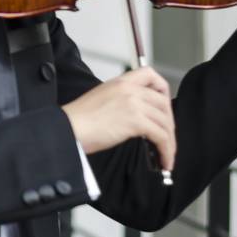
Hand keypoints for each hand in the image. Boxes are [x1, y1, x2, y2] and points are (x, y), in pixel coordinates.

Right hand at [61, 66, 175, 171]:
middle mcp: (129, 89)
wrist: (67, 129)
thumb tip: (137, 118)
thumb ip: (120, 101)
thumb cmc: (77, 121)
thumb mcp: (100, 100)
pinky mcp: (135, 121)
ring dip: (170, 142)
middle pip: (163, 103)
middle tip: (167, 138)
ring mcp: (134, 103)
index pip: (150, 75)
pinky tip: (164, 161)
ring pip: (165, 122)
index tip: (163, 106)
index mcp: (120, 82)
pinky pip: (161, 136)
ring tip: (166, 156)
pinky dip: (166, 151)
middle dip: (168, 123)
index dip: (162, 90)